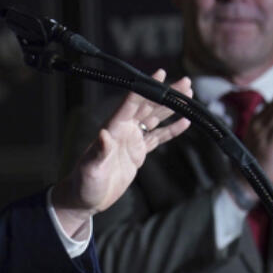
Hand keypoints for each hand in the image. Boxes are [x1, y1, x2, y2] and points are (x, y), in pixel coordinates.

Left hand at [51, 69, 191, 236]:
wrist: (86, 198)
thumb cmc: (84, 184)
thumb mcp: (90, 169)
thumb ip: (98, 152)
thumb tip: (104, 134)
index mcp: (113, 129)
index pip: (131, 104)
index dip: (145, 88)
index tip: (160, 74)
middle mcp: (123, 130)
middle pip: (148, 106)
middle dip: (167, 93)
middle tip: (186, 82)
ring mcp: (131, 140)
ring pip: (155, 119)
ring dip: (171, 107)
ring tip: (189, 95)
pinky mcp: (138, 153)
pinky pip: (157, 138)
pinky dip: (171, 130)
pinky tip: (184, 122)